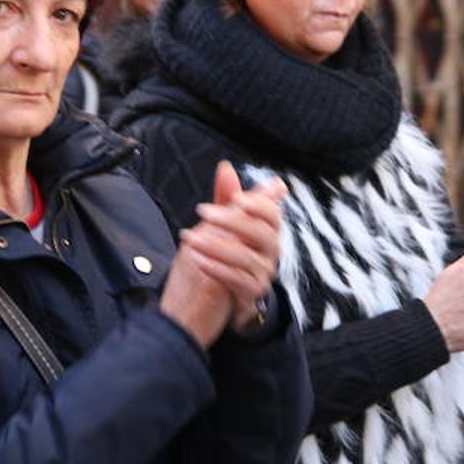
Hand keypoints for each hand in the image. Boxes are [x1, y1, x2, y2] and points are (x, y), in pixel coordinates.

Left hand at [161, 162, 286, 344]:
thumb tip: (225, 167)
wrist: (213, 296)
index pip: (273, 215)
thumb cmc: (222, 254)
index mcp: (265, 231)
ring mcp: (263, 273)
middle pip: (263, 233)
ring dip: (216, 246)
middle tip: (203, 212)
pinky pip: (239, 281)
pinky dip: (218, 270)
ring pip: (247, 258)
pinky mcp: (252, 293)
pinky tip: (199, 261)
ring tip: (190, 239)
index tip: (237, 198)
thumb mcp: (221, 225)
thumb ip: (226, 199)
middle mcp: (270, 252)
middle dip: (233, 221)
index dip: (259, 204)